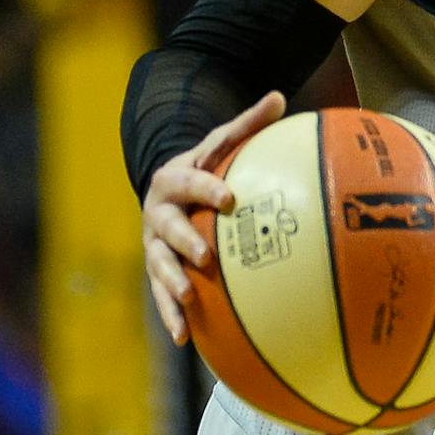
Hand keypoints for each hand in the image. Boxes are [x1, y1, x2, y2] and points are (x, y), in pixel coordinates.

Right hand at [141, 91, 284, 343]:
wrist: (167, 187)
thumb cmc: (208, 165)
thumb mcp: (223, 142)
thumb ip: (249, 123)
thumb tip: (280, 96)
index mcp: (175, 178)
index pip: (190, 180)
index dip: (206, 188)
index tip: (229, 198)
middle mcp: (158, 211)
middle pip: (166, 226)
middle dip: (184, 240)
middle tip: (206, 255)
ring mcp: (155, 243)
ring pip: (158, 264)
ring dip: (170, 283)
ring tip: (187, 298)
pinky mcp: (157, 269)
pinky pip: (161, 294)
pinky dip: (171, 315)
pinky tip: (186, 338)